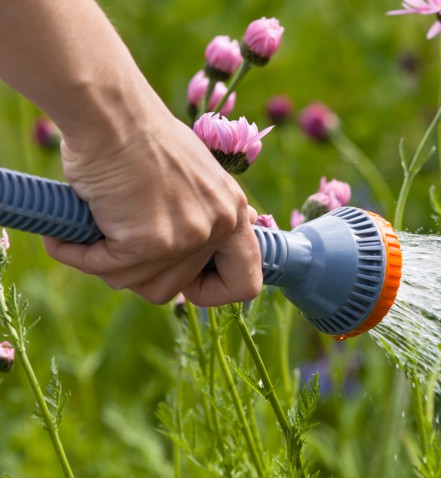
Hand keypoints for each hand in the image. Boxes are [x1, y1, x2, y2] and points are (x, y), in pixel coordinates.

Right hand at [42, 109, 262, 305]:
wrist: (110, 112)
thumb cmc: (143, 136)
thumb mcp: (197, 175)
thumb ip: (208, 211)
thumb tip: (229, 236)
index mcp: (233, 211)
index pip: (245, 283)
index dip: (213, 292)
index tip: (185, 285)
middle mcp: (217, 226)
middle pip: (177, 288)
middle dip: (139, 272)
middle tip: (115, 243)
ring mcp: (186, 236)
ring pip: (141, 285)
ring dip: (109, 266)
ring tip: (91, 233)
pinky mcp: (148, 241)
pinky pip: (107, 269)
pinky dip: (78, 255)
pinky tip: (64, 237)